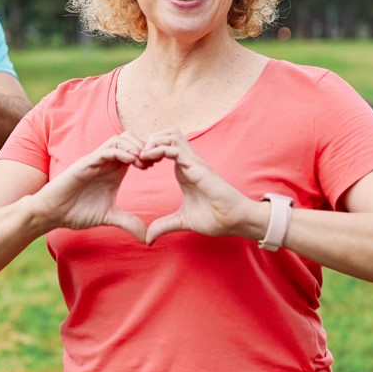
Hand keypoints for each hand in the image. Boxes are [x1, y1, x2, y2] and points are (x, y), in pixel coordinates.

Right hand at [34, 131, 151, 241]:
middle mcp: (106, 162)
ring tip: (144, 161)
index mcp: (114, 170)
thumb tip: (147, 238)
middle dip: (145, 146)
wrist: (53, 213)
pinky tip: (132, 161)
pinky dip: (121, 152)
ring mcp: (95, 161)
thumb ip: (128, 222)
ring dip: (134, 146)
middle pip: (130, 139)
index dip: (149, 154)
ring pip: (119, 140)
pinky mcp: (85, 164)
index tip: (158, 166)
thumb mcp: (109, 217)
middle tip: (154, 161)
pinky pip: (105, 151)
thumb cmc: (77, 211)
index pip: (135, 151)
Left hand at [141, 127, 250, 243]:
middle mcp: (188, 161)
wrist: (235, 221)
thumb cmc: (215, 217)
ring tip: (142, 156)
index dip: (148, 151)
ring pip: (171, 134)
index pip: (164, 146)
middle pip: (167, 133)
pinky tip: (147, 159)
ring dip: (153, 141)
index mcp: (183, 170)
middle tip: (137, 157)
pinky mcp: (196, 166)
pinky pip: (175, 148)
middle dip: (148, 140)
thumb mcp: (182, 221)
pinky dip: (158, 149)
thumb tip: (148, 238)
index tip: (137, 165)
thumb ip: (164, 225)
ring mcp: (193, 162)